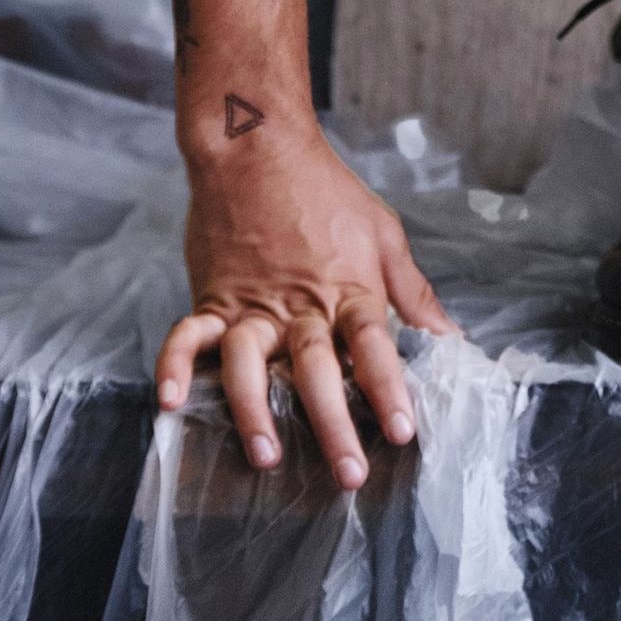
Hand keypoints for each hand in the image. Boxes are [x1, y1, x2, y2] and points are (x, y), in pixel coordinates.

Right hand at [155, 127, 457, 489]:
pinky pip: (187, 336)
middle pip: (317, 368)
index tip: (402, 432)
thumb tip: (451, 338)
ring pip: (248, 363)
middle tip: (347, 473)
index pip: (374, 346)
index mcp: (348, 288)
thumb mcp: (383, 235)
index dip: (389, 389)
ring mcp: (251, 304)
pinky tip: (168, 403)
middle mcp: (300, 304)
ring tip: (265, 455)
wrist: (258, 148)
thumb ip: (413, 293)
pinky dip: (173, 368)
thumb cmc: (327, 191)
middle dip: (332, 423)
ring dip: (254, 411)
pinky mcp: (212, 297)